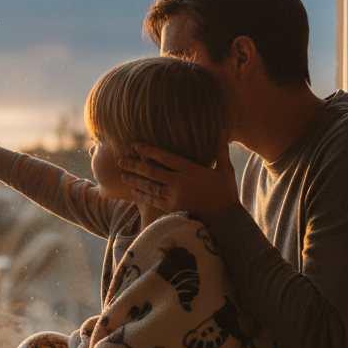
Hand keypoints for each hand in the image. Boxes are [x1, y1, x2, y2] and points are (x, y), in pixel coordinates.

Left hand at [117, 129, 240, 225]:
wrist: (225, 219)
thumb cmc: (226, 193)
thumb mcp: (225, 170)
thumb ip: (220, 149)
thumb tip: (224, 128)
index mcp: (192, 169)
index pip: (166, 157)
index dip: (149, 151)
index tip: (136, 146)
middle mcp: (180, 182)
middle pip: (152, 172)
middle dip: (135, 166)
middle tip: (121, 161)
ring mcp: (175, 196)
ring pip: (150, 186)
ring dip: (135, 181)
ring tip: (122, 176)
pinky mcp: (173, 209)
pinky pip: (154, 200)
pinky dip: (143, 195)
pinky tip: (134, 191)